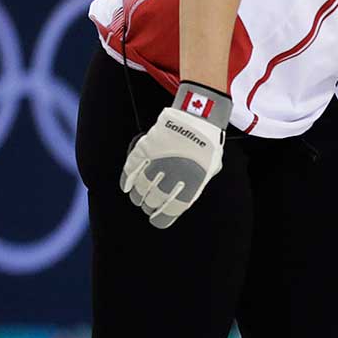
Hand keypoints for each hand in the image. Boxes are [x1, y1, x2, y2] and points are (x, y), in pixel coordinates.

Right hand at [120, 82, 229, 227]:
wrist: (198, 117)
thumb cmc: (209, 143)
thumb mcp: (211, 168)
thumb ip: (199, 183)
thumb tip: (188, 192)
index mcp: (190, 186)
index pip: (171, 210)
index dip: (161, 218)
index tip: (156, 220)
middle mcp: (172, 178)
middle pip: (153, 200)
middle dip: (149, 206)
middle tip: (148, 206)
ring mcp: (157, 163)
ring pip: (140, 187)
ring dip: (137, 196)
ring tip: (137, 198)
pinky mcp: (146, 149)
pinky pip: (131, 168)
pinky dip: (126, 179)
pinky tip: (125, 187)